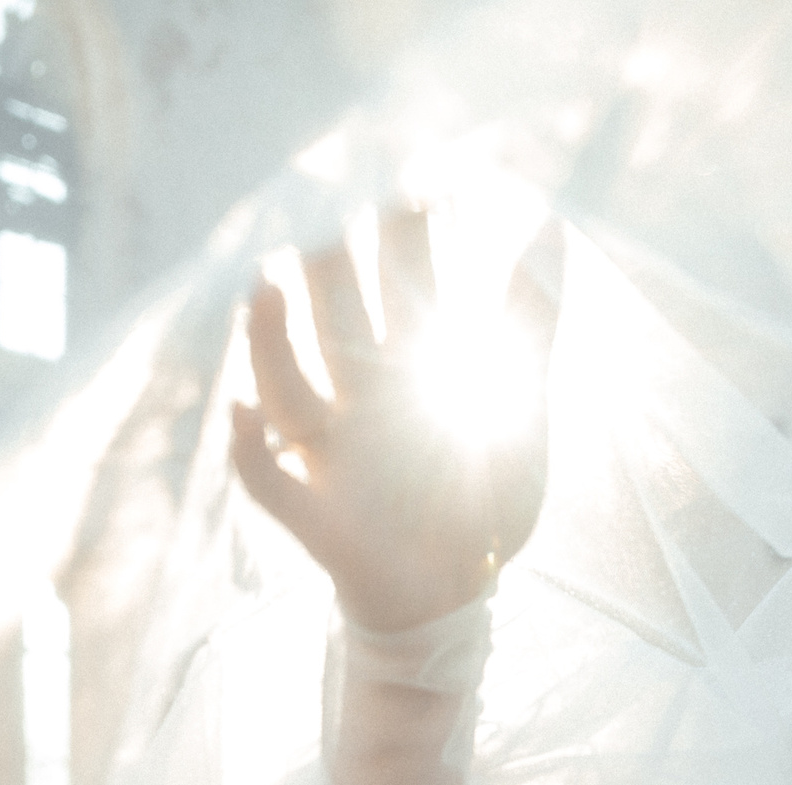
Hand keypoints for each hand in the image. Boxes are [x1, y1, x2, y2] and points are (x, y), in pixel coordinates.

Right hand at [229, 209, 561, 631]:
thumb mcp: (525, 412)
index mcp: (411, 372)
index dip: (405, 240)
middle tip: (328, 213)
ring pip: (290, 387)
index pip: (403, 290)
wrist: (457, 591)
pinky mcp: (319, 517)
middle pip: (337, 323)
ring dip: (272, 340)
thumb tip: (553, 227)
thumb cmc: (486, 496)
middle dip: (330, 272)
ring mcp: (334, 458)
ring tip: (264, 286)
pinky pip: (270, 482)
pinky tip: (237, 410)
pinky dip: (249, 450)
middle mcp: (362, 403)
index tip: (414, 185)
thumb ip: (532, 325)